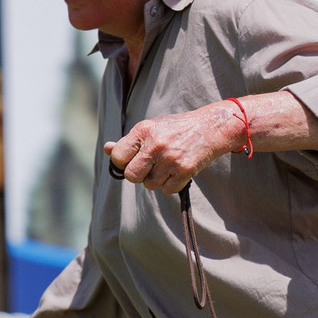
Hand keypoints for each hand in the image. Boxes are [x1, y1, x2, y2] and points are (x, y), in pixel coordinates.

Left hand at [104, 102, 238, 194]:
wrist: (210, 128)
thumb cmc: (176, 129)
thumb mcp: (151, 128)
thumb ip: (129, 142)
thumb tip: (107, 149)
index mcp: (143, 130)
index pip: (117, 157)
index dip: (122, 162)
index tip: (132, 160)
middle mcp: (155, 144)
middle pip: (131, 176)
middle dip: (139, 175)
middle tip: (149, 167)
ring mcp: (170, 159)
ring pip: (150, 185)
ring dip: (156, 180)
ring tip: (167, 166)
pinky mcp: (184, 170)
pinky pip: (167, 190)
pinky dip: (171, 185)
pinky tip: (177, 171)